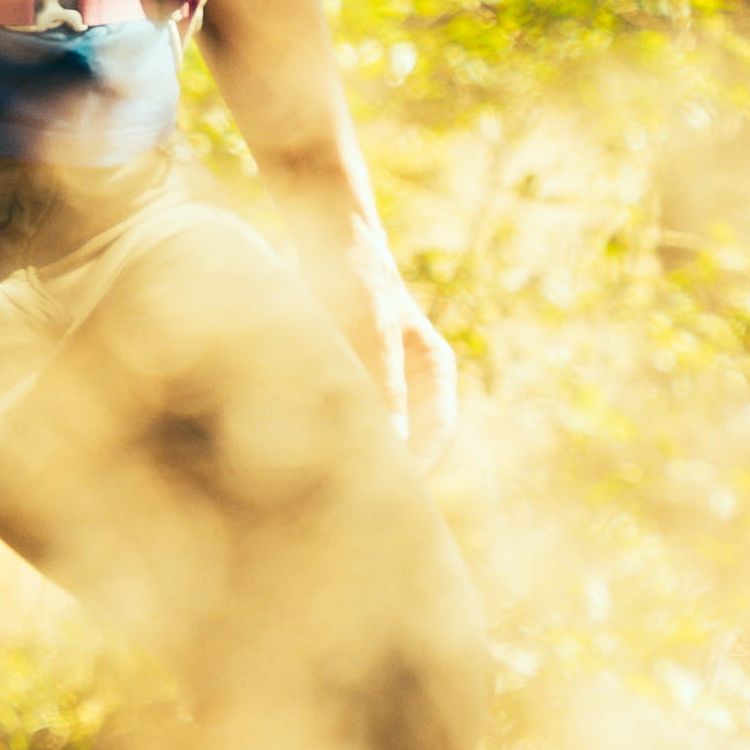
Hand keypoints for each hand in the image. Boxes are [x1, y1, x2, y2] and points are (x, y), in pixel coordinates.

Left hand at [293, 201, 459, 468]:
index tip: (395, 494)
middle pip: (412, 442)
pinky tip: (310, 458)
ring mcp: (384, 384)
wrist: (329, 242)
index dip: (419, 467)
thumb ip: (383, 388)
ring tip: (333, 490)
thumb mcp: (371, 333)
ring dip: (361, 458)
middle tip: (360, 507)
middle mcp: (415, 384)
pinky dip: (336, 439)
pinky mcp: (350, 382)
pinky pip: (350, 421)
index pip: (438, 434)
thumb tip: (392, 446)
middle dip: (389, 472)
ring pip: (380, 435)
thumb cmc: (356, 280)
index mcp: (435, 373)